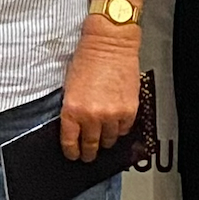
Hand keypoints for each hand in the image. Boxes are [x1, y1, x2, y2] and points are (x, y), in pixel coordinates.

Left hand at [61, 16, 141, 160]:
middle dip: (88, 153)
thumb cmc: (87, 59)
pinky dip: (119, 129)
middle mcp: (92, 116)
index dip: (72, 152)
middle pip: (91, 146)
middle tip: (88, 155)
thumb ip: (72, 110)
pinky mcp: (129, 110)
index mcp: (72, 110)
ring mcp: (112, 115)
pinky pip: (124, 130)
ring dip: (105, 140)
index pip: (70, 142)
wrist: (110, 44)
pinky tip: (115, 124)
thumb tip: (75, 128)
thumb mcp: (69, 87)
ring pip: (109, 140)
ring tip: (103, 137)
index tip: (74, 155)